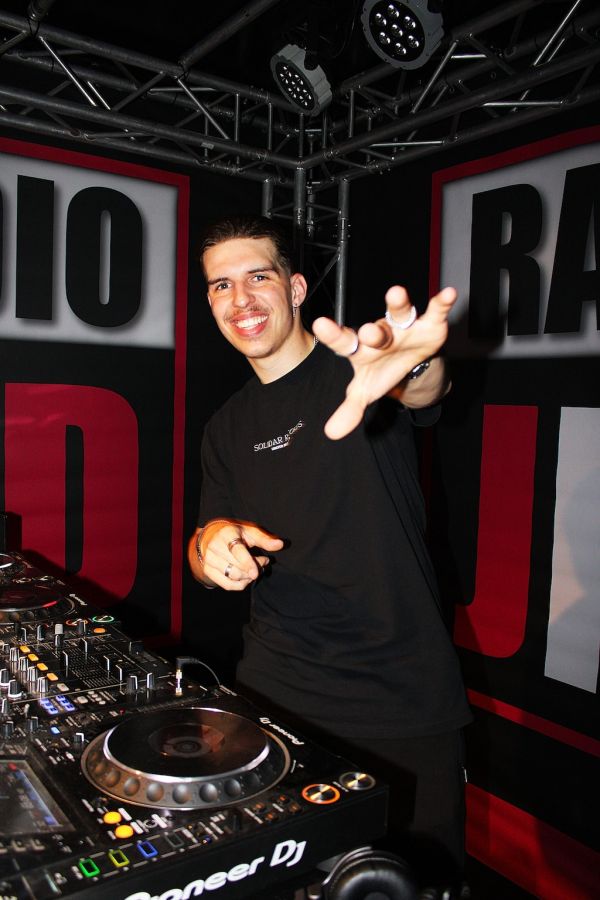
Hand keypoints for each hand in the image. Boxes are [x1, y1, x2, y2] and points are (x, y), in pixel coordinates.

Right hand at [193, 519, 283, 590]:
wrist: (211, 537)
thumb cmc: (235, 534)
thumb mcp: (249, 532)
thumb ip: (265, 539)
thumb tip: (280, 544)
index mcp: (226, 534)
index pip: (237, 551)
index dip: (248, 563)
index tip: (256, 573)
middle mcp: (214, 547)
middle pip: (236, 567)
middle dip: (253, 569)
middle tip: (264, 562)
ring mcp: (209, 560)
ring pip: (232, 577)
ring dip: (248, 577)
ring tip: (255, 570)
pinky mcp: (208, 570)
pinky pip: (227, 585)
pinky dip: (240, 585)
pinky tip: (247, 578)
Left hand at [312, 285, 456, 439]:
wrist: (410, 362)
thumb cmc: (381, 371)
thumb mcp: (366, 391)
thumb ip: (350, 410)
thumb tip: (331, 433)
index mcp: (362, 349)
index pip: (344, 342)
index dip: (333, 335)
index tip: (321, 324)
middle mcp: (381, 333)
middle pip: (375, 331)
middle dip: (373, 332)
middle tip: (367, 331)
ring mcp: (404, 326)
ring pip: (400, 312)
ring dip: (398, 303)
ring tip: (396, 293)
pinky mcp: (428, 323)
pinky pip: (435, 310)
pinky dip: (441, 303)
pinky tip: (448, 294)